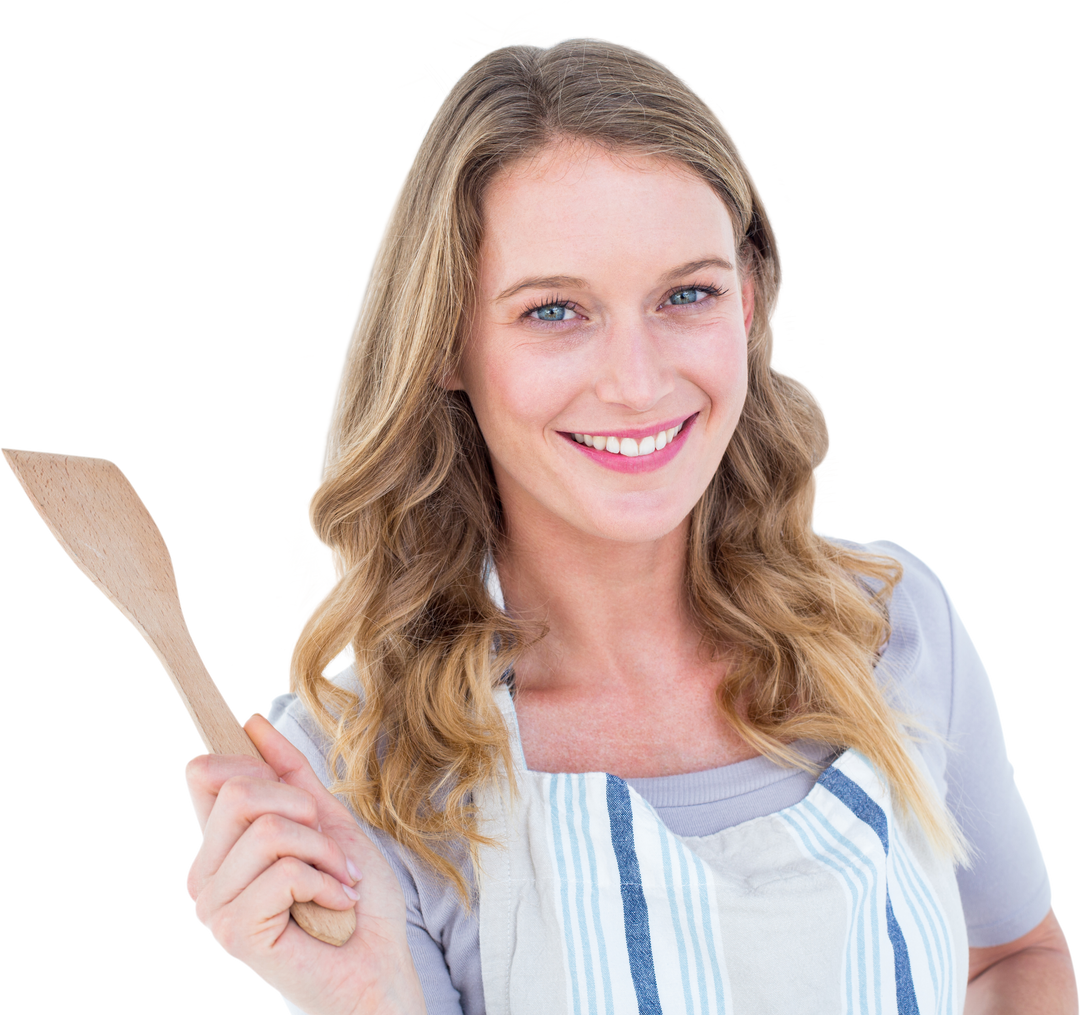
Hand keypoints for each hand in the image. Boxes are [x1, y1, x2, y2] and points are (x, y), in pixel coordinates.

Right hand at [182, 712, 426, 1014]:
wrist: (379, 965)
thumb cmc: (354, 899)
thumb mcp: (326, 819)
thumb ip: (290, 772)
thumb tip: (252, 720)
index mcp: (219, 845)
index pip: (202, 772)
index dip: (250, 763)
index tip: (296, 793)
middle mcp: (205, 874)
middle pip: (239, 790)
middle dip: (303, 810)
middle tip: (328, 848)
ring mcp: (214, 906)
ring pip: (268, 829)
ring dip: (323, 852)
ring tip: (338, 881)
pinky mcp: (236, 932)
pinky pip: (285, 871)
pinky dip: (327, 882)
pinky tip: (337, 905)